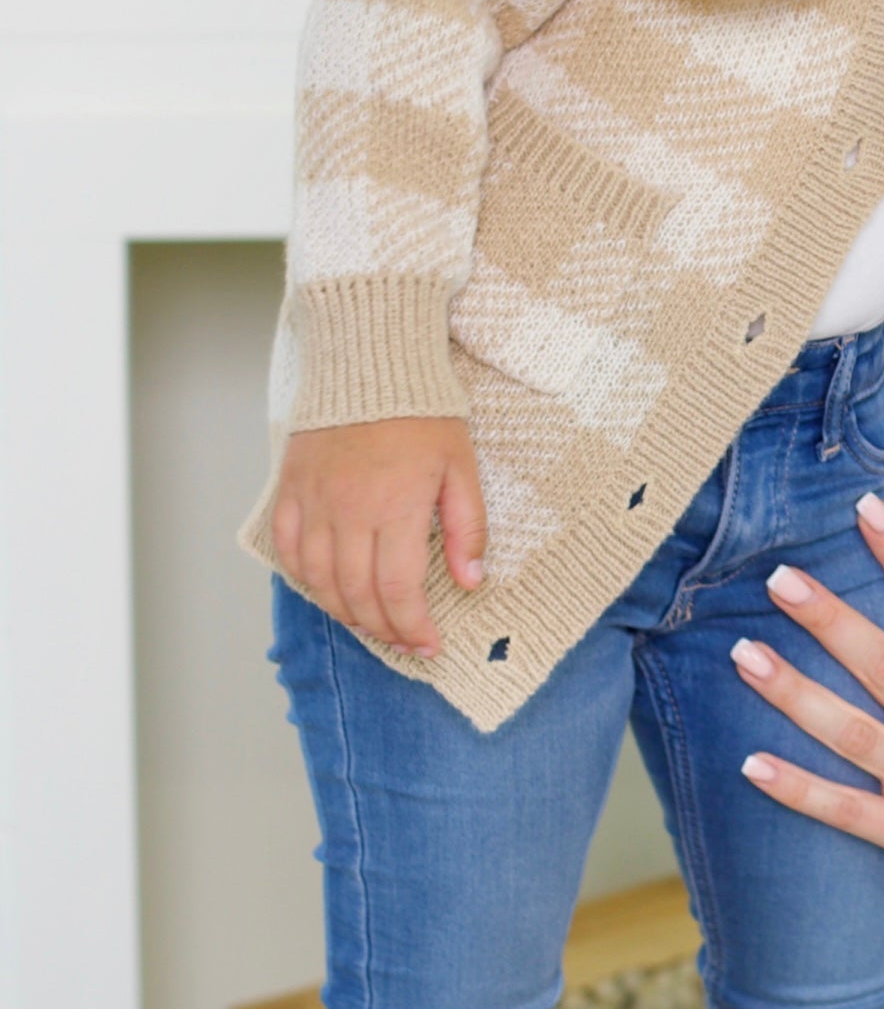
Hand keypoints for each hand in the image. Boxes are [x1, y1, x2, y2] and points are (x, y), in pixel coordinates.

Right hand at [271, 415, 486, 655]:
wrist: (369, 363)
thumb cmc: (422, 415)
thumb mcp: (461, 468)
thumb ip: (467, 527)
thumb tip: (471, 580)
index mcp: (395, 507)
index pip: (398, 589)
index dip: (412, 626)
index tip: (429, 644)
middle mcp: (348, 511)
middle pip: (357, 593)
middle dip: (384, 628)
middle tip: (404, 641)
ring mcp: (313, 501)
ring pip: (318, 579)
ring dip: (345, 611)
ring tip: (371, 623)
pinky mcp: (290, 489)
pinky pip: (287, 548)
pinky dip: (304, 578)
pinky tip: (327, 589)